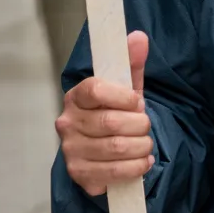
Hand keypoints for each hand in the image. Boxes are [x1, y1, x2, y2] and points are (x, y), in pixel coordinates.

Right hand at [57, 30, 154, 196]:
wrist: (104, 151)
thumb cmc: (114, 113)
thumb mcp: (125, 88)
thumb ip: (131, 64)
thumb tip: (139, 37)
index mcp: (76, 97)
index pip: (95, 89)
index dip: (124, 96)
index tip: (137, 101)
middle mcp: (67, 123)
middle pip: (111, 122)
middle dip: (139, 124)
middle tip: (145, 125)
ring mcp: (71, 151)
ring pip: (116, 148)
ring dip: (141, 146)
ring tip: (146, 144)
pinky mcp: (80, 174)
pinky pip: (114, 173)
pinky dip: (136, 167)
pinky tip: (142, 161)